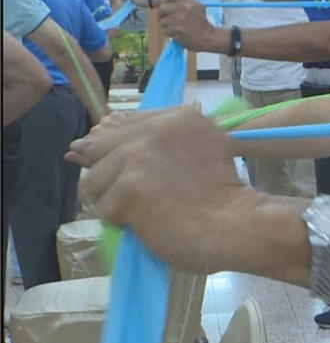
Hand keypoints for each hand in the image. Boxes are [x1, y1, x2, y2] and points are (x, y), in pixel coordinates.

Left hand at [68, 107, 258, 273]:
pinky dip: (122, 221)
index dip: (120, 152)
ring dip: (115, 200)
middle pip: (102, 149)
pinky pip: (104, 207)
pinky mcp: (131, 184)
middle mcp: (158, 128)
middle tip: (143, 197)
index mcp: (181, 117)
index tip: (137, 173)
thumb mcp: (201, 151)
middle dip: (113, 177)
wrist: (238, 225)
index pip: (124, 125)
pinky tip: (149, 223)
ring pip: (96, 180)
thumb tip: (79, 148)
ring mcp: (142, 155)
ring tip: (148, 210)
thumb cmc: (223, 198)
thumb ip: (156, 142)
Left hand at [152, 0, 216, 51]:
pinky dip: (170, 33)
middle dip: (161, 15)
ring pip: (162, 21)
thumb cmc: (201, 23)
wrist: (208, 37)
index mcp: (189, 1)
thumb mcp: (197, 6)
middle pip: (162, 9)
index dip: (161, 1)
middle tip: (166, 20)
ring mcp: (181, 19)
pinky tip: (177, 34)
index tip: (159, 6)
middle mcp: (185, 8)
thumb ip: (183, 1)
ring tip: (175, 28)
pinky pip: (166, 30)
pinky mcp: (178, 30)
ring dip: (166, 26)